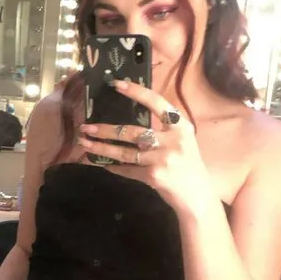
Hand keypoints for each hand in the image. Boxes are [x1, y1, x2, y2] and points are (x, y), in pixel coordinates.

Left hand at [78, 79, 213, 215]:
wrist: (196, 195)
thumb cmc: (187, 163)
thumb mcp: (181, 140)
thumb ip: (162, 127)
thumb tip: (128, 115)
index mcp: (181, 126)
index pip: (156, 103)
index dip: (136, 92)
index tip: (116, 84)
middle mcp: (173, 141)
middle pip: (132, 131)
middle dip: (105, 130)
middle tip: (86, 126)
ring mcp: (163, 159)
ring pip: (124, 152)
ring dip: (102, 148)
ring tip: (84, 143)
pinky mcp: (154, 177)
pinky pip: (127, 169)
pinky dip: (112, 166)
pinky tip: (100, 162)